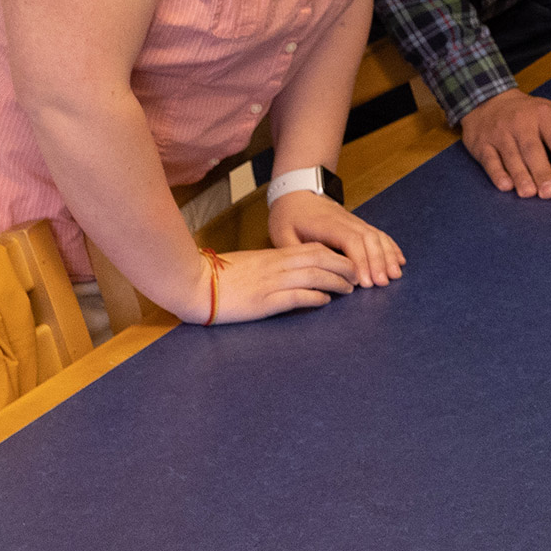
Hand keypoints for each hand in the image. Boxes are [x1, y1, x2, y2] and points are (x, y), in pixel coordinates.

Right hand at [186, 242, 358, 324]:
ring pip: (314, 276)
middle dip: (344, 267)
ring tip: (349, 289)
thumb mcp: (250, 263)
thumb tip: (292, 271)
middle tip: (358, 276)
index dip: (335, 255)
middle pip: (320, 260)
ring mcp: (270, 283)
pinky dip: (314, 298)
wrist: (193, 284)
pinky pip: (296, 297)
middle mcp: (276, 266)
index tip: (348, 262)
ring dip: (336, 282)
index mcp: (273, 255)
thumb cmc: (218, 275)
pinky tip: (324, 301)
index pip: (312, 249)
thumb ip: (272, 265)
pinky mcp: (263, 301)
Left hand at [264, 189, 405, 287]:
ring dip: (387, 256)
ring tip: (394, 275)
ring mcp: (355, 221)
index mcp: (327, 224)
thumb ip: (297, 254)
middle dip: (378, 261)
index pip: (350, 241)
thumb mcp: (282, 235)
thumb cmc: (288, 217)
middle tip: (382, 283)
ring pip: (377, 236)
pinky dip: (390, 247)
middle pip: (369, 239)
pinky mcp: (359, 225)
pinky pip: (379, 234)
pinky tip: (398, 261)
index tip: (362, 281)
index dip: (359, 261)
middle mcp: (346, 221)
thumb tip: (313, 275)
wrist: (297, 195)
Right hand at [458, 89, 550, 199]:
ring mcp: (499, 132)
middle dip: (542, 172)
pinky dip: (498, 174)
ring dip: (521, 176)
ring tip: (529, 193)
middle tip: (550, 192)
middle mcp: (521, 122)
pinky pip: (490, 160)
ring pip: (511, 157)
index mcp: (543, 114)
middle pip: (532, 150)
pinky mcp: (482, 144)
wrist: (490, 101)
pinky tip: (506, 186)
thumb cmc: (527, 113)